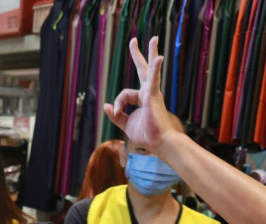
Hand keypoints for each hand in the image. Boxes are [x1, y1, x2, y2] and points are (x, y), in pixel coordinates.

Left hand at [103, 36, 177, 152]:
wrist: (159, 142)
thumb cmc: (147, 135)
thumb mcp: (126, 124)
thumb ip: (116, 115)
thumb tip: (105, 106)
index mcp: (142, 99)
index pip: (125, 95)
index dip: (116, 104)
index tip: (114, 112)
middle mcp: (148, 93)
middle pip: (143, 70)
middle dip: (138, 55)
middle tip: (133, 41)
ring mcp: (152, 93)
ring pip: (150, 70)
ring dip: (152, 53)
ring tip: (153, 38)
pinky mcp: (153, 96)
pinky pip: (153, 79)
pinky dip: (155, 69)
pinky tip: (159, 58)